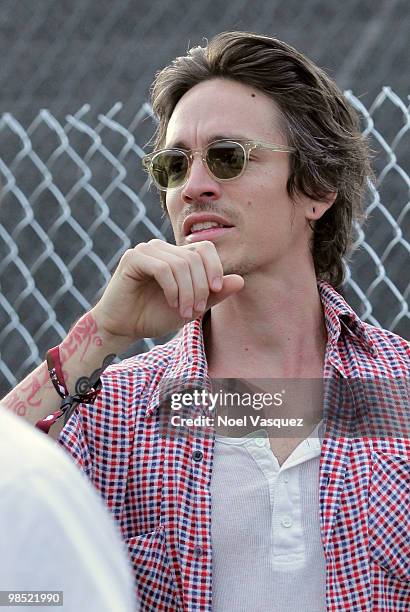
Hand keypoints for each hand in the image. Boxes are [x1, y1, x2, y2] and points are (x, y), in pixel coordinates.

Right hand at [91, 239, 243, 342]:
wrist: (123, 328)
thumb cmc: (155, 316)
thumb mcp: (192, 308)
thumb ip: (214, 295)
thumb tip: (240, 280)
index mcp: (177, 255)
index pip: (205, 248)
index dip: (215, 268)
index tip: (217, 291)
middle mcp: (162, 248)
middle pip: (194, 258)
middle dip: (201, 286)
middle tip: (196, 310)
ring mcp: (147, 250)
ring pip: (180, 264)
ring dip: (187, 292)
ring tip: (184, 312)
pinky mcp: (133, 258)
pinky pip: (163, 268)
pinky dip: (172, 288)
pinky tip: (171, 303)